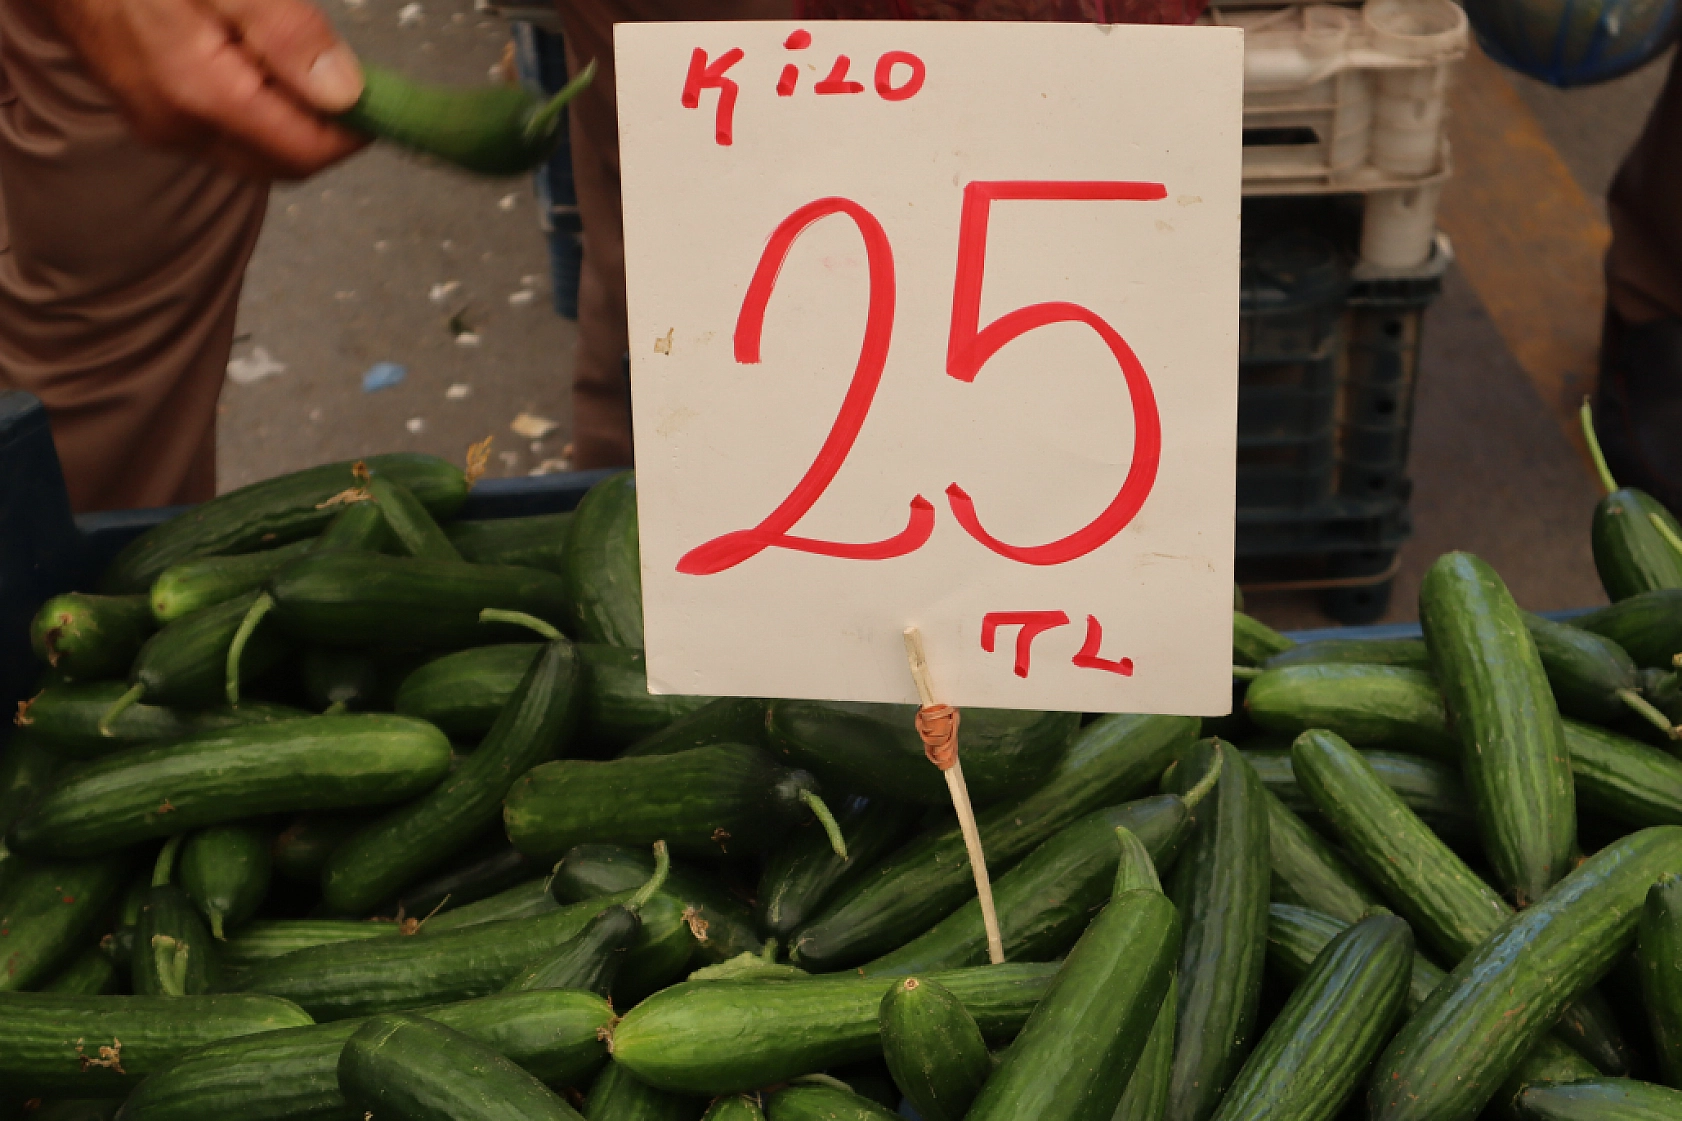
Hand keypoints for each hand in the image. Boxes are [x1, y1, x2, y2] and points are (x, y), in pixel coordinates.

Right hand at [40, 0, 368, 179]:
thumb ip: (287, 36)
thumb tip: (347, 94)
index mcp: (203, 98)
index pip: (308, 153)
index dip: (353, 131)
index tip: (376, 97)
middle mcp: (180, 129)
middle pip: (286, 162)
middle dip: (324, 128)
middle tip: (334, 70)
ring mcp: (163, 127)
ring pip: (257, 151)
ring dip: (289, 117)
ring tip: (283, 54)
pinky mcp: (154, 116)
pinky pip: (224, 131)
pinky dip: (254, 107)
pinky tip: (248, 59)